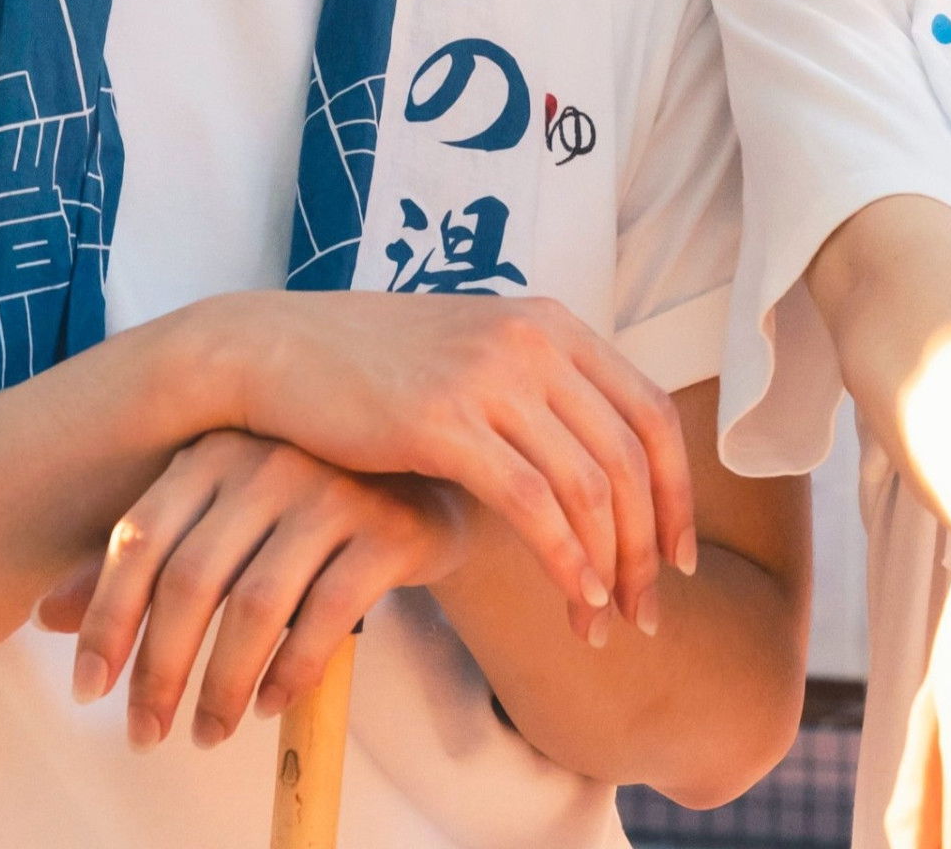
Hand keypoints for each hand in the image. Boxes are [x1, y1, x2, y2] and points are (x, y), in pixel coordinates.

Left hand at [40, 430, 471, 749]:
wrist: (429, 481)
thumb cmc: (302, 508)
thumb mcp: (219, 522)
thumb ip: (144, 563)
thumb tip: (47, 616)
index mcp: (211, 453)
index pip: (137, 540)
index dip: (105, 622)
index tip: (89, 693)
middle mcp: (266, 460)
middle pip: (190, 581)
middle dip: (160, 670)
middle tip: (144, 735)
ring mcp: (331, 490)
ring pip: (256, 605)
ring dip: (222, 684)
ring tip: (207, 732)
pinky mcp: (388, 527)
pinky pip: (327, 615)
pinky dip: (290, 671)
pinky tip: (268, 704)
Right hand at [199, 291, 693, 645]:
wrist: (270, 350)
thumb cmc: (369, 370)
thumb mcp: (472, 358)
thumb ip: (536, 393)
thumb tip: (595, 465)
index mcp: (550, 324)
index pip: (650, 414)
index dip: (679, 494)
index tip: (678, 559)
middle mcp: (533, 341)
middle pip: (630, 458)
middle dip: (649, 547)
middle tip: (649, 612)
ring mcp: (488, 376)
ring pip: (588, 487)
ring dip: (609, 568)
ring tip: (605, 625)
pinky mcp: (443, 420)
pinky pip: (532, 504)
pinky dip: (565, 560)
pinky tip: (573, 602)